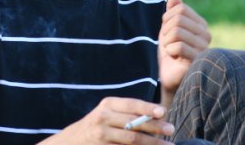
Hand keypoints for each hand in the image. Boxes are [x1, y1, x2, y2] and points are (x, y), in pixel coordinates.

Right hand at [44, 97, 173, 143]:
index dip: (147, 108)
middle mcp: (103, 117)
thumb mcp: (108, 112)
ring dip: (152, 142)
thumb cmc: (98, 124)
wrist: (74, 139)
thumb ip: (128, 112)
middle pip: (134, 123)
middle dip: (155, 127)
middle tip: (171, 129)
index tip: (163, 112)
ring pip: (132, 139)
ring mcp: (102, 134)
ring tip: (168, 144)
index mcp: (108, 104)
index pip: (131, 104)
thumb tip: (158, 114)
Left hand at [158, 0, 210, 98]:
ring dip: (167, 42)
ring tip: (171, 51)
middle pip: (179, 19)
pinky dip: (170, 51)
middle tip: (168, 44)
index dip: (167, 19)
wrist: (168, 75)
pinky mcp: (199, 60)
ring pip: (177, 31)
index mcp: (200, 25)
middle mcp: (206, 35)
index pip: (180, 8)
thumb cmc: (168, 53)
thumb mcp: (167, 29)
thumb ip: (171, 14)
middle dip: (166, 31)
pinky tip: (174, 58)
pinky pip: (179, 46)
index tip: (167, 32)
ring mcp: (204, 48)